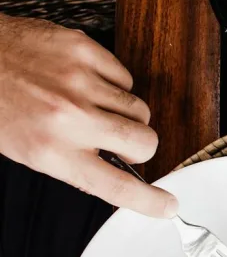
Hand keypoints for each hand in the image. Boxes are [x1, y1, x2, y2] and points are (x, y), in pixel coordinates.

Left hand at [0, 15, 176, 216]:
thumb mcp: (29, 150)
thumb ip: (75, 164)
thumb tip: (117, 176)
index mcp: (51, 151)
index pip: (116, 186)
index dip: (149, 200)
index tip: (167, 205)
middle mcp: (69, 117)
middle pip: (145, 143)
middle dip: (140, 146)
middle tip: (121, 141)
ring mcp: (79, 81)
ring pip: (140, 109)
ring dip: (125, 113)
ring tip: (95, 105)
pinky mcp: (84, 51)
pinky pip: (125, 77)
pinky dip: (113, 83)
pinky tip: (87, 81)